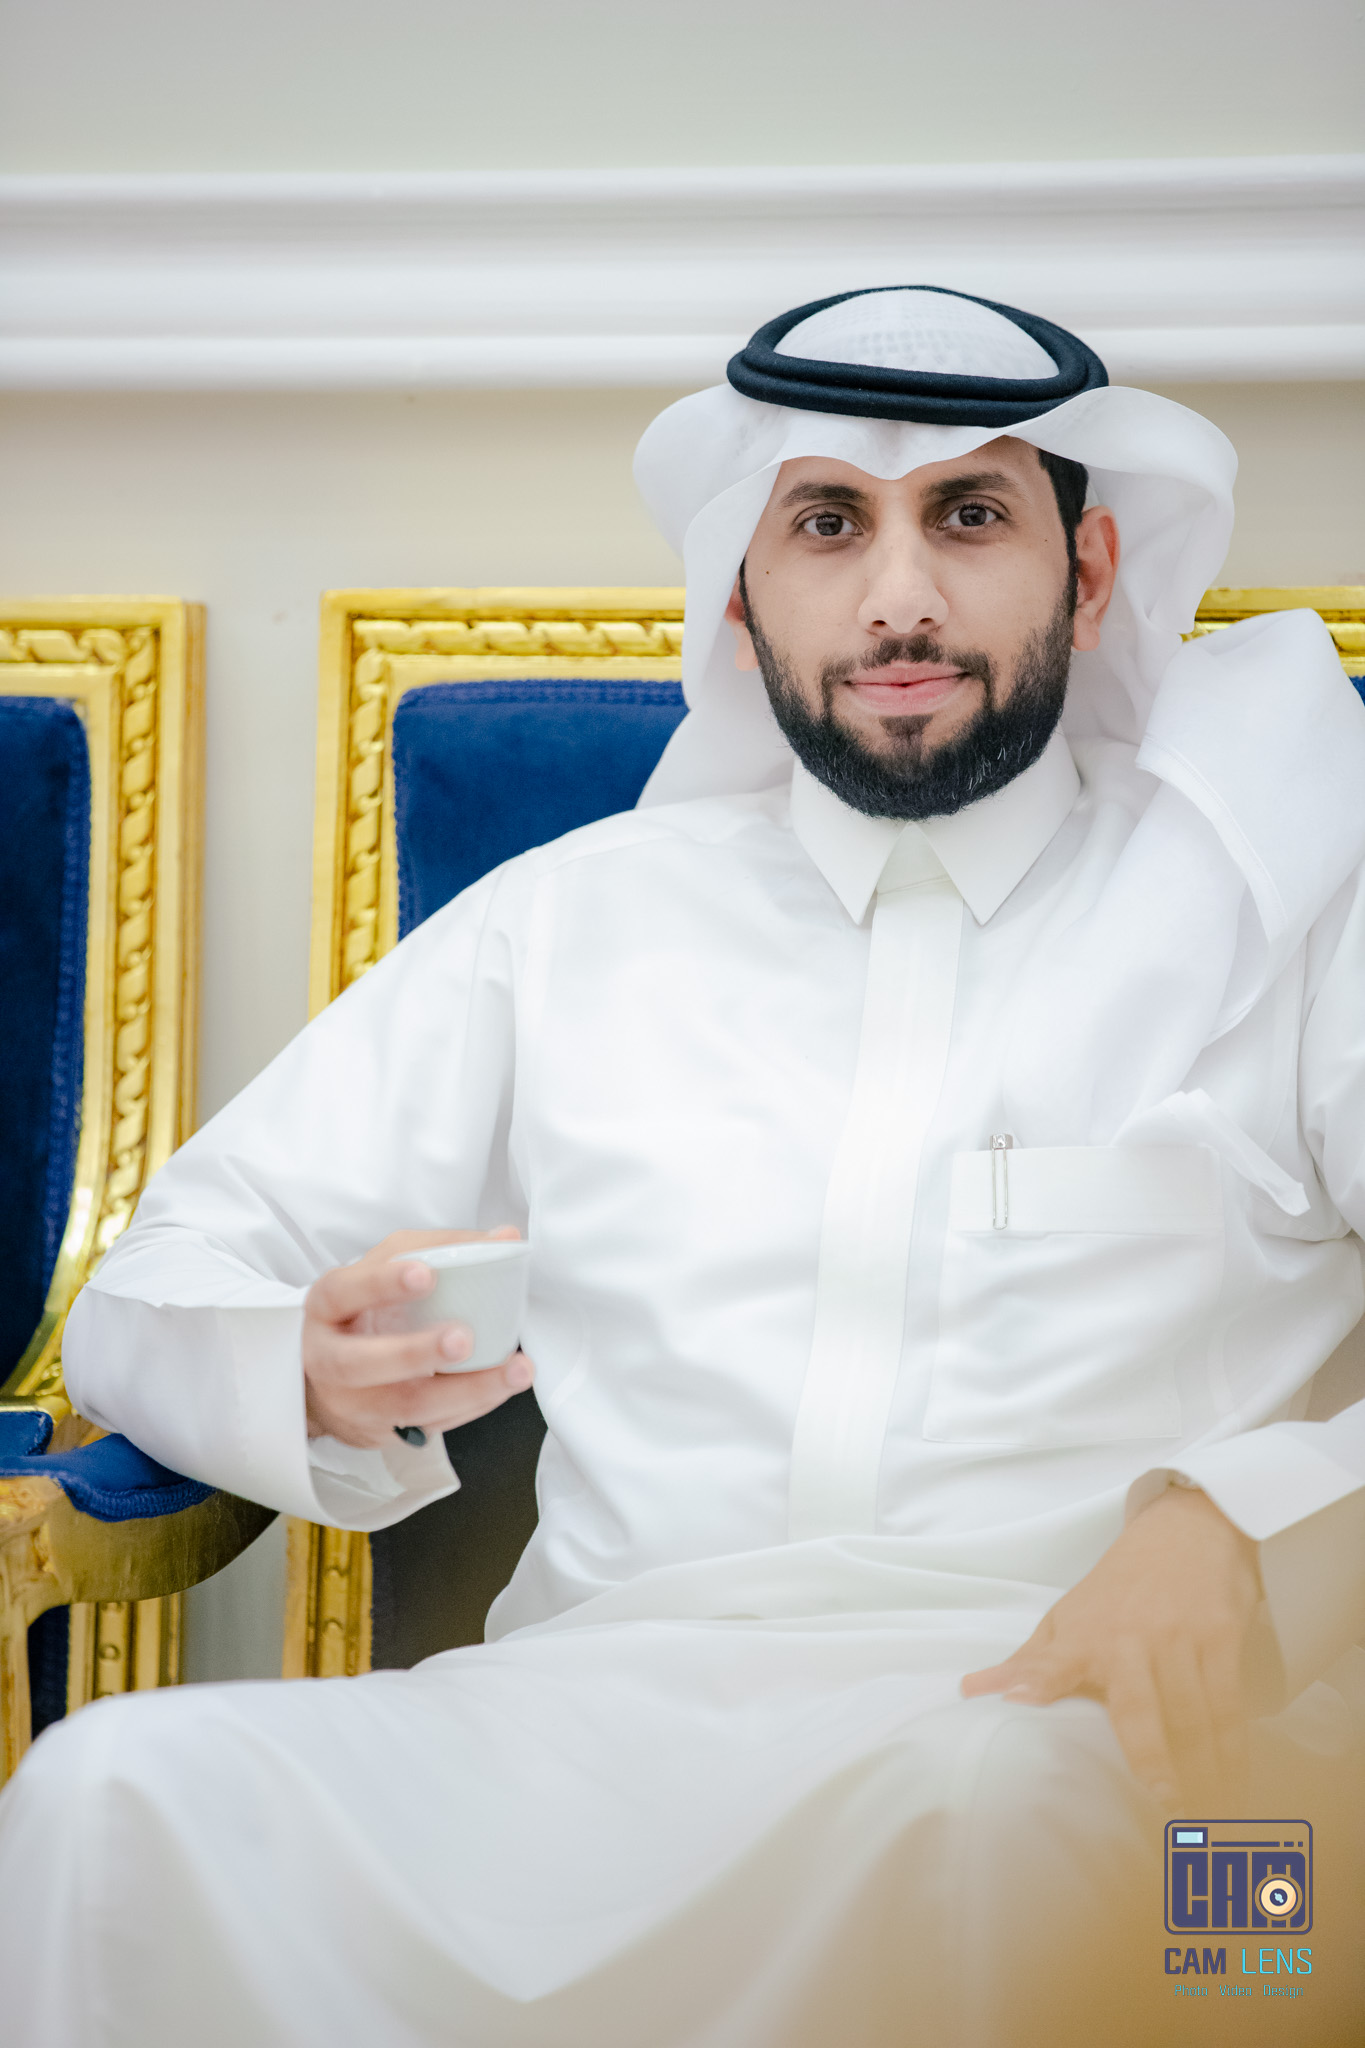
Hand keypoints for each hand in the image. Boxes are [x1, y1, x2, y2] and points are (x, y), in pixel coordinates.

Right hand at [302, 1227, 532, 1447]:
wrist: (330, 1379)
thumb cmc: (365, 1312)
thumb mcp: (386, 1268)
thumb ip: (440, 1248)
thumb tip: (503, 1237)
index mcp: (327, 1308)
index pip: (342, 1293)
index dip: (381, 1284)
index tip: (426, 1274)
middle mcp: (330, 1358)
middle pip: (360, 1363)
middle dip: (414, 1353)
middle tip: (463, 1338)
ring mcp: (354, 1402)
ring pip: (405, 1405)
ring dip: (466, 1390)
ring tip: (512, 1369)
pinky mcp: (383, 1431)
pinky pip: (432, 1424)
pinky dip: (473, 1405)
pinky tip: (501, 1385)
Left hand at [961, 1485, 1261, 1808]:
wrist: (1186, 1529)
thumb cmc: (1119, 1586)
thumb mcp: (1069, 1616)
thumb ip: (1030, 1662)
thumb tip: (971, 1693)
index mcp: (1083, 1636)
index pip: (1051, 1661)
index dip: (1035, 1679)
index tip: (1018, 1702)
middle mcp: (1129, 1639)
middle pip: (1140, 1709)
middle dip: (1153, 1759)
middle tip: (1165, 1806)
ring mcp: (1178, 1639)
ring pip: (1192, 1716)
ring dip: (1203, 1771)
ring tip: (1205, 1818)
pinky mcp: (1220, 1638)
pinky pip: (1229, 1704)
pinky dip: (1234, 1749)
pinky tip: (1236, 1786)